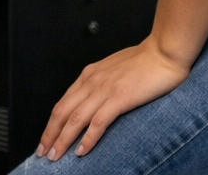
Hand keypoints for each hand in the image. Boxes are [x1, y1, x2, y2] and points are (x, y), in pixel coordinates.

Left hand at [36, 39, 189, 159]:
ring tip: (55, 156)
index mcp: (89, 75)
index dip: (52, 123)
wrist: (164, 51)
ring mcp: (104, 89)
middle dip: (50, 134)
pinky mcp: (120, 97)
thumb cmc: (145, 61)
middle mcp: (91, 81)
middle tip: (42, 152)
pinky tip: (81, 151)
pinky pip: (99, 121)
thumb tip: (94, 101)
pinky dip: (88, 138)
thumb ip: (102, 84)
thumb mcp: (114, 70)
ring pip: (75, 119)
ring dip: (63, 139)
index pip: (63, 103)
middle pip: (62, 112)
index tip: (46, 138)